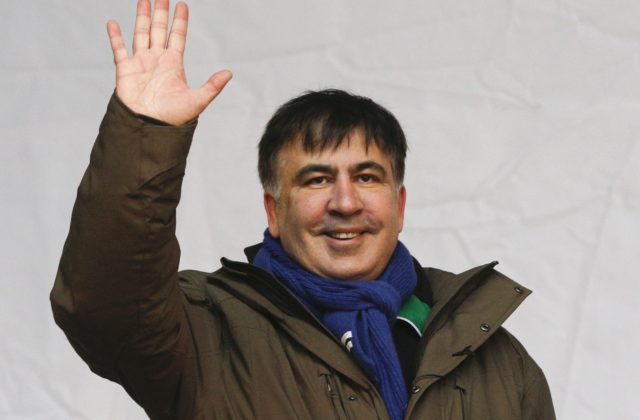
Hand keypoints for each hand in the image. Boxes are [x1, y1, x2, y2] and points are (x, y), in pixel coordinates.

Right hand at [107, 0, 231, 124]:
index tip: (182, 4)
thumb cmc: (174, 118)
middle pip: (159, 30)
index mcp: (174, 64)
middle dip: (161, 12)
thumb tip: (229, 73)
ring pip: (141, 33)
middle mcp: (157, 60)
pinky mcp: (126, 69)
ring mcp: (141, 62)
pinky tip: (113, 23)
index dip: (180, 21)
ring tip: (144, 0)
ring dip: (142, 17)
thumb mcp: (197, 101)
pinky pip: (119, 49)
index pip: (177, 36)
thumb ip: (212, 86)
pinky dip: (115, 37)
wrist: (150, 128)